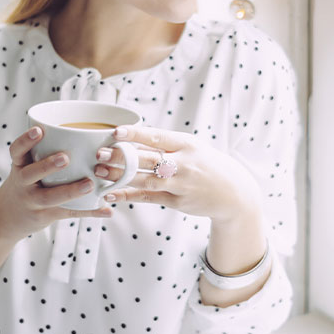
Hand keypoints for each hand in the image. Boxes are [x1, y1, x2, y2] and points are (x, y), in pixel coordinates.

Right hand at [0, 126, 111, 242]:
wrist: (7, 217)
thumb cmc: (25, 183)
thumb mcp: (24, 166)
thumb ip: (42, 151)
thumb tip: (80, 129)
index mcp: (19, 166)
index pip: (16, 151)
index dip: (25, 140)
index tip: (39, 130)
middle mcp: (22, 183)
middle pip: (31, 174)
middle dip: (47, 166)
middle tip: (65, 158)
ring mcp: (33, 202)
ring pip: (50, 197)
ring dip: (71, 190)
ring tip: (90, 184)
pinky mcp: (45, 216)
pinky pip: (69, 213)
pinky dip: (90, 212)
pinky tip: (106, 210)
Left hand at [92, 125, 260, 225]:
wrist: (234, 193)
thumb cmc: (207, 164)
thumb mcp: (192, 147)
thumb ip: (165, 144)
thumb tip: (131, 137)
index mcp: (187, 144)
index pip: (158, 136)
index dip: (136, 134)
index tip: (115, 131)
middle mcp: (184, 164)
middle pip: (148, 159)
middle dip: (122, 156)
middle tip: (99, 153)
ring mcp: (181, 184)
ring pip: (145, 179)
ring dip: (120, 176)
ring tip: (99, 172)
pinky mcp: (177, 202)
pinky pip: (149, 197)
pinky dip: (128, 195)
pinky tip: (111, 193)